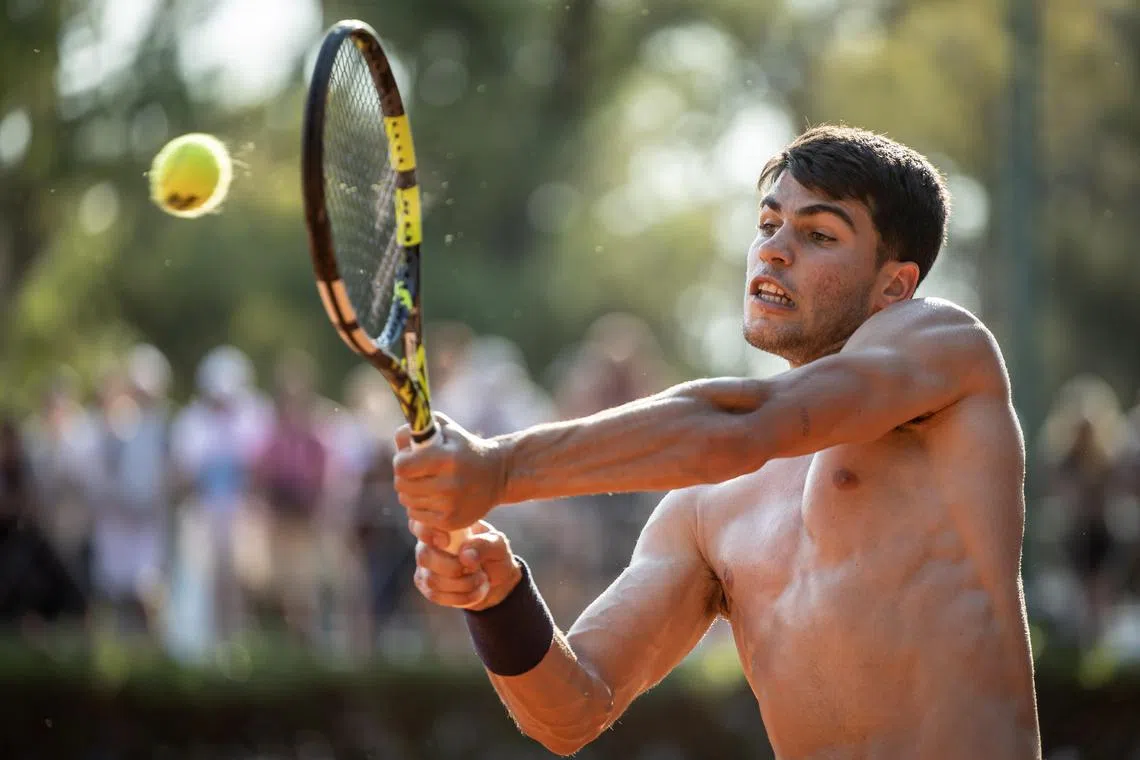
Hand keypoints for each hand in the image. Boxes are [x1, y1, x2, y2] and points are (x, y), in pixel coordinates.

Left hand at [393, 413, 508, 531]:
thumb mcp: (446, 430)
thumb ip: (417, 431)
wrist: (498, 475)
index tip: (409, 458)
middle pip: (401, 485)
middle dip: (404, 476)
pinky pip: (416, 515)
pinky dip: (419, 506)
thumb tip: (399, 444)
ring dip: (410, 492)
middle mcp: (449, 484)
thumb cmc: (465, 448)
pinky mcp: (450, 522)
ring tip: (427, 483)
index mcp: (448, 458)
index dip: (401, 461)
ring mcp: (450, 506)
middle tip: (417, 471)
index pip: (402, 467)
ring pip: (407, 501)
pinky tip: (433, 497)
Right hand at [410, 519, 522, 610]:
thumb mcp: (497, 545)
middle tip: (477, 569)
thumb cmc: (494, 554)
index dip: (426, 532)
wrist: (497, 580)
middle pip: (424, 556)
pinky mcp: (428, 587)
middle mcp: (428, 544)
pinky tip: (476, 591)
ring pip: (432, 580)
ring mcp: (425, 567)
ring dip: (463, 584)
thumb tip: (464, 555)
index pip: (419, 524)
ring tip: (482, 579)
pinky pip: (436, 596)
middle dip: (454, 568)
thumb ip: (484, 545)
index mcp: (443, 527)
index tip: (446, 541)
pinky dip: (461, 597)